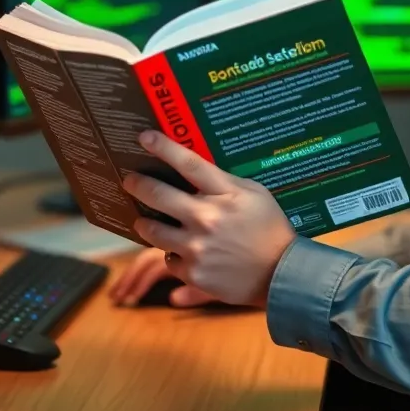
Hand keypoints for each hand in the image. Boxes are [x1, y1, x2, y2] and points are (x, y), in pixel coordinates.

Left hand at [122, 129, 297, 307]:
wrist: (280, 273)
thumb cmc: (268, 227)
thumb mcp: (254, 194)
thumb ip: (223, 181)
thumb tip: (192, 169)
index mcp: (226, 193)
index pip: (189, 163)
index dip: (164, 147)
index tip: (144, 136)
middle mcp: (207, 218)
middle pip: (159, 195)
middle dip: (138, 184)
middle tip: (130, 180)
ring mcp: (198, 247)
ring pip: (153, 230)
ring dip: (145, 223)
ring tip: (144, 220)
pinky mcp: (193, 273)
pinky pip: (168, 258)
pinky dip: (171, 253)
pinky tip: (181, 250)